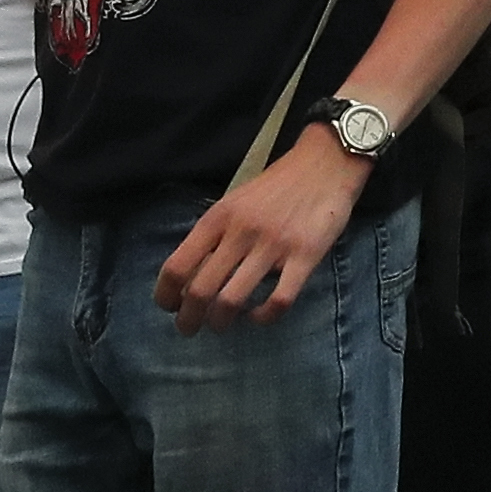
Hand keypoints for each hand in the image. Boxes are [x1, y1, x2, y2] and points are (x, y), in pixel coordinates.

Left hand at [154, 137, 360, 330]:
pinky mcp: (305, 256)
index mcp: (219, 217)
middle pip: (200, 290)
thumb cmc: (276, 186)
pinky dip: (263, 317)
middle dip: (189, 319)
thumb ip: (215, 235)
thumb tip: (191, 277)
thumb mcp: (235, 202)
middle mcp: (241, 232)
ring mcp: (274, 245)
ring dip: (220, 322)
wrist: (325, 163)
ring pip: (233, 301)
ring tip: (221, 325)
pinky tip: (259, 315)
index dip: (165, 295)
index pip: (177, 265)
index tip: (169, 307)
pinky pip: (279, 300)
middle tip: (190, 328)